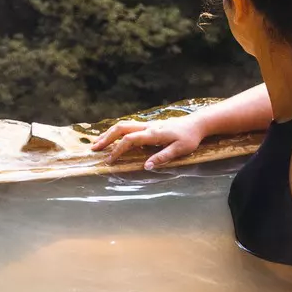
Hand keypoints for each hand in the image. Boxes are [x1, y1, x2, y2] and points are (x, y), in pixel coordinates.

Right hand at [90, 113, 207, 168]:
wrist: (197, 124)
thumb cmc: (190, 138)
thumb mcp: (180, 150)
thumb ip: (162, 157)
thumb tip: (146, 167)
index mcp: (153, 134)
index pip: (129, 140)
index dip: (117, 150)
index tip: (109, 161)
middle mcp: (148, 127)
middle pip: (121, 128)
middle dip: (106, 138)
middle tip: (94, 149)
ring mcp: (148, 125)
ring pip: (123, 126)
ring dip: (109, 134)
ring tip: (98, 144)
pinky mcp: (149, 126)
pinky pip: (129, 127)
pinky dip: (117, 132)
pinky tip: (113, 139)